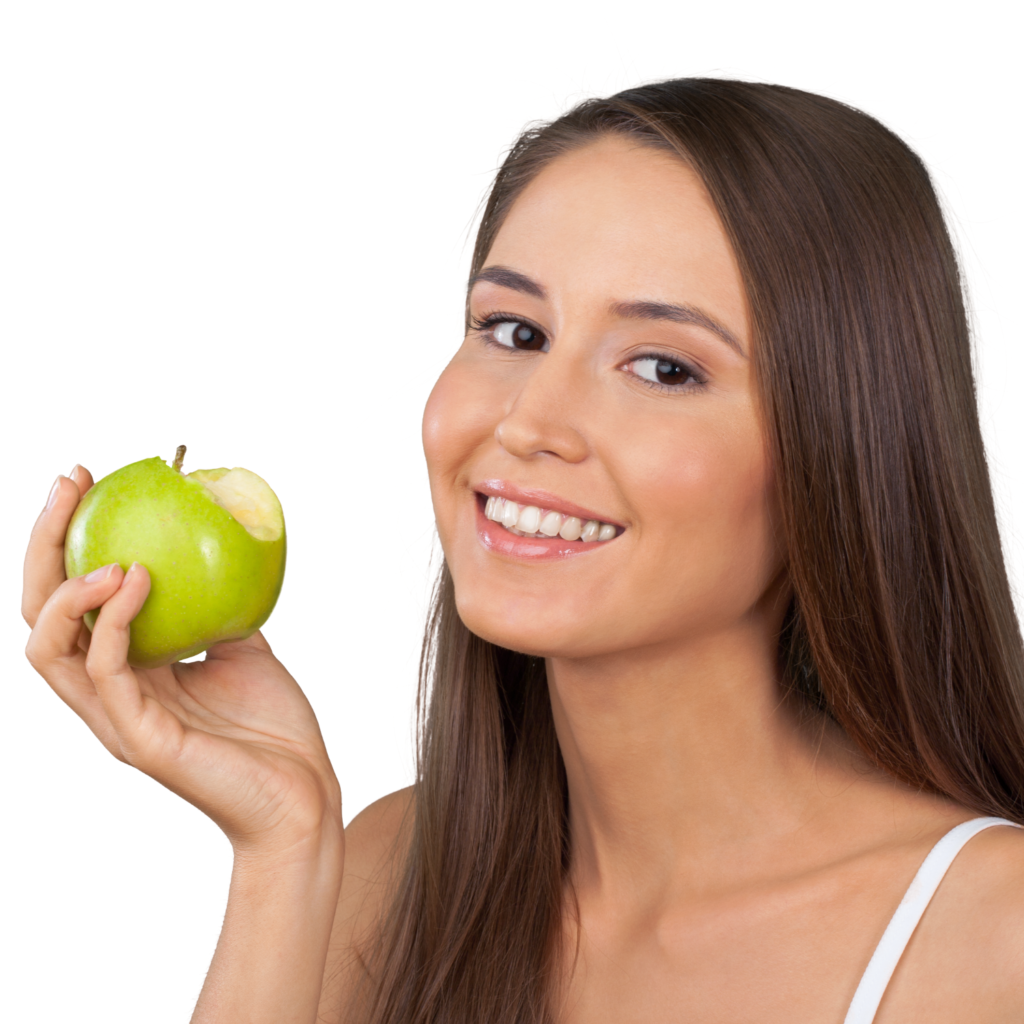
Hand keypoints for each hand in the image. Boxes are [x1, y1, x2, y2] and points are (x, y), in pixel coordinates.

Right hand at [23, 467, 341, 857]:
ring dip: (67, 588)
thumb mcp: (244, 650)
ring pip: (49, 649)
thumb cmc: (274, 730)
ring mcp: (116, 720)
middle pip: (40, 616)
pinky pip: (108, 670)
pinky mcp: (139, 739)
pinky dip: (117, 619)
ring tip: (105, 550)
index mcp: (127, 672)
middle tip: (68, 484)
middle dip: (41, 545)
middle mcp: (107, 694)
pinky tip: (140, 579)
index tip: (85, 479)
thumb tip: (219, 549)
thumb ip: (218, 609)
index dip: (64, 540)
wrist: (304, 797)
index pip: (71, 602)